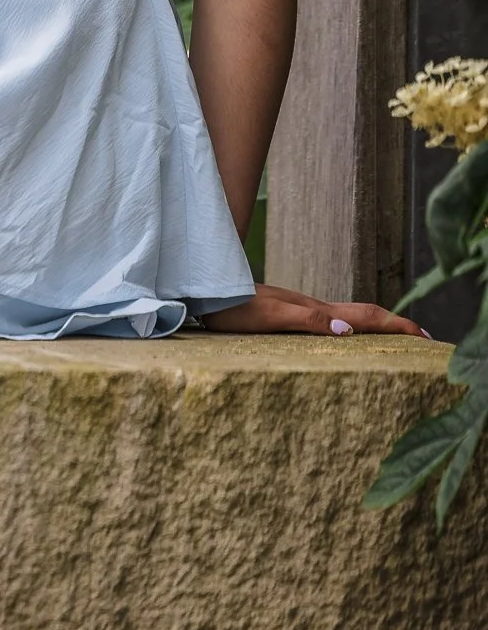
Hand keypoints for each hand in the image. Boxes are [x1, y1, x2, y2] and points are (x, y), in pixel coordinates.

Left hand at [202, 283, 429, 337]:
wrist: (203, 291)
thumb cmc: (233, 308)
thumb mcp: (270, 317)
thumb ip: (308, 320)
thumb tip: (349, 330)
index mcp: (315, 309)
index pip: (365, 316)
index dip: (396, 326)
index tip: (426, 336)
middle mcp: (313, 307)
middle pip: (363, 313)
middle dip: (394, 325)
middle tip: (423, 338)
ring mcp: (301, 308)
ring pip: (348, 316)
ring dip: (375, 326)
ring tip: (395, 338)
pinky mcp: (287, 314)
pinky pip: (332, 320)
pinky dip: (352, 328)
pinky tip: (347, 336)